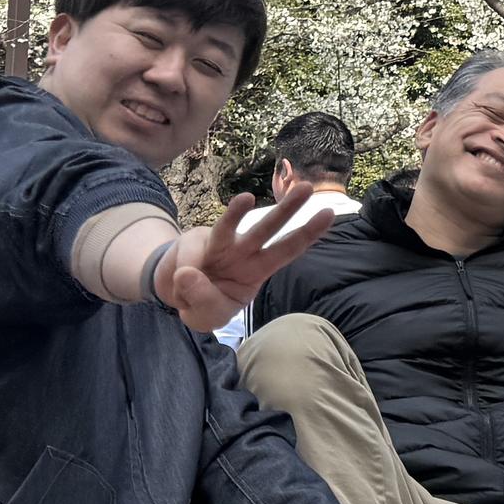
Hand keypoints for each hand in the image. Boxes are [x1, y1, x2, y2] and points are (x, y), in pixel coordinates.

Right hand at [156, 192, 345, 334]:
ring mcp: (218, 242)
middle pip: (267, 227)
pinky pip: (190, 257)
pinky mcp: (193, 241)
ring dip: (237, 212)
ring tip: (246, 199)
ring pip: (228, 225)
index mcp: (258, 268)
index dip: (308, 233)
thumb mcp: (207, 315)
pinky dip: (182, 273)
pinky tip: (180, 286)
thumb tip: (188, 272)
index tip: (329, 213)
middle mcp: (243, 249)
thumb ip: (203, 301)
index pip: (288, 249)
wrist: (174, 291)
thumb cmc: (203, 301)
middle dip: (287, 208)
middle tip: (306, 188)